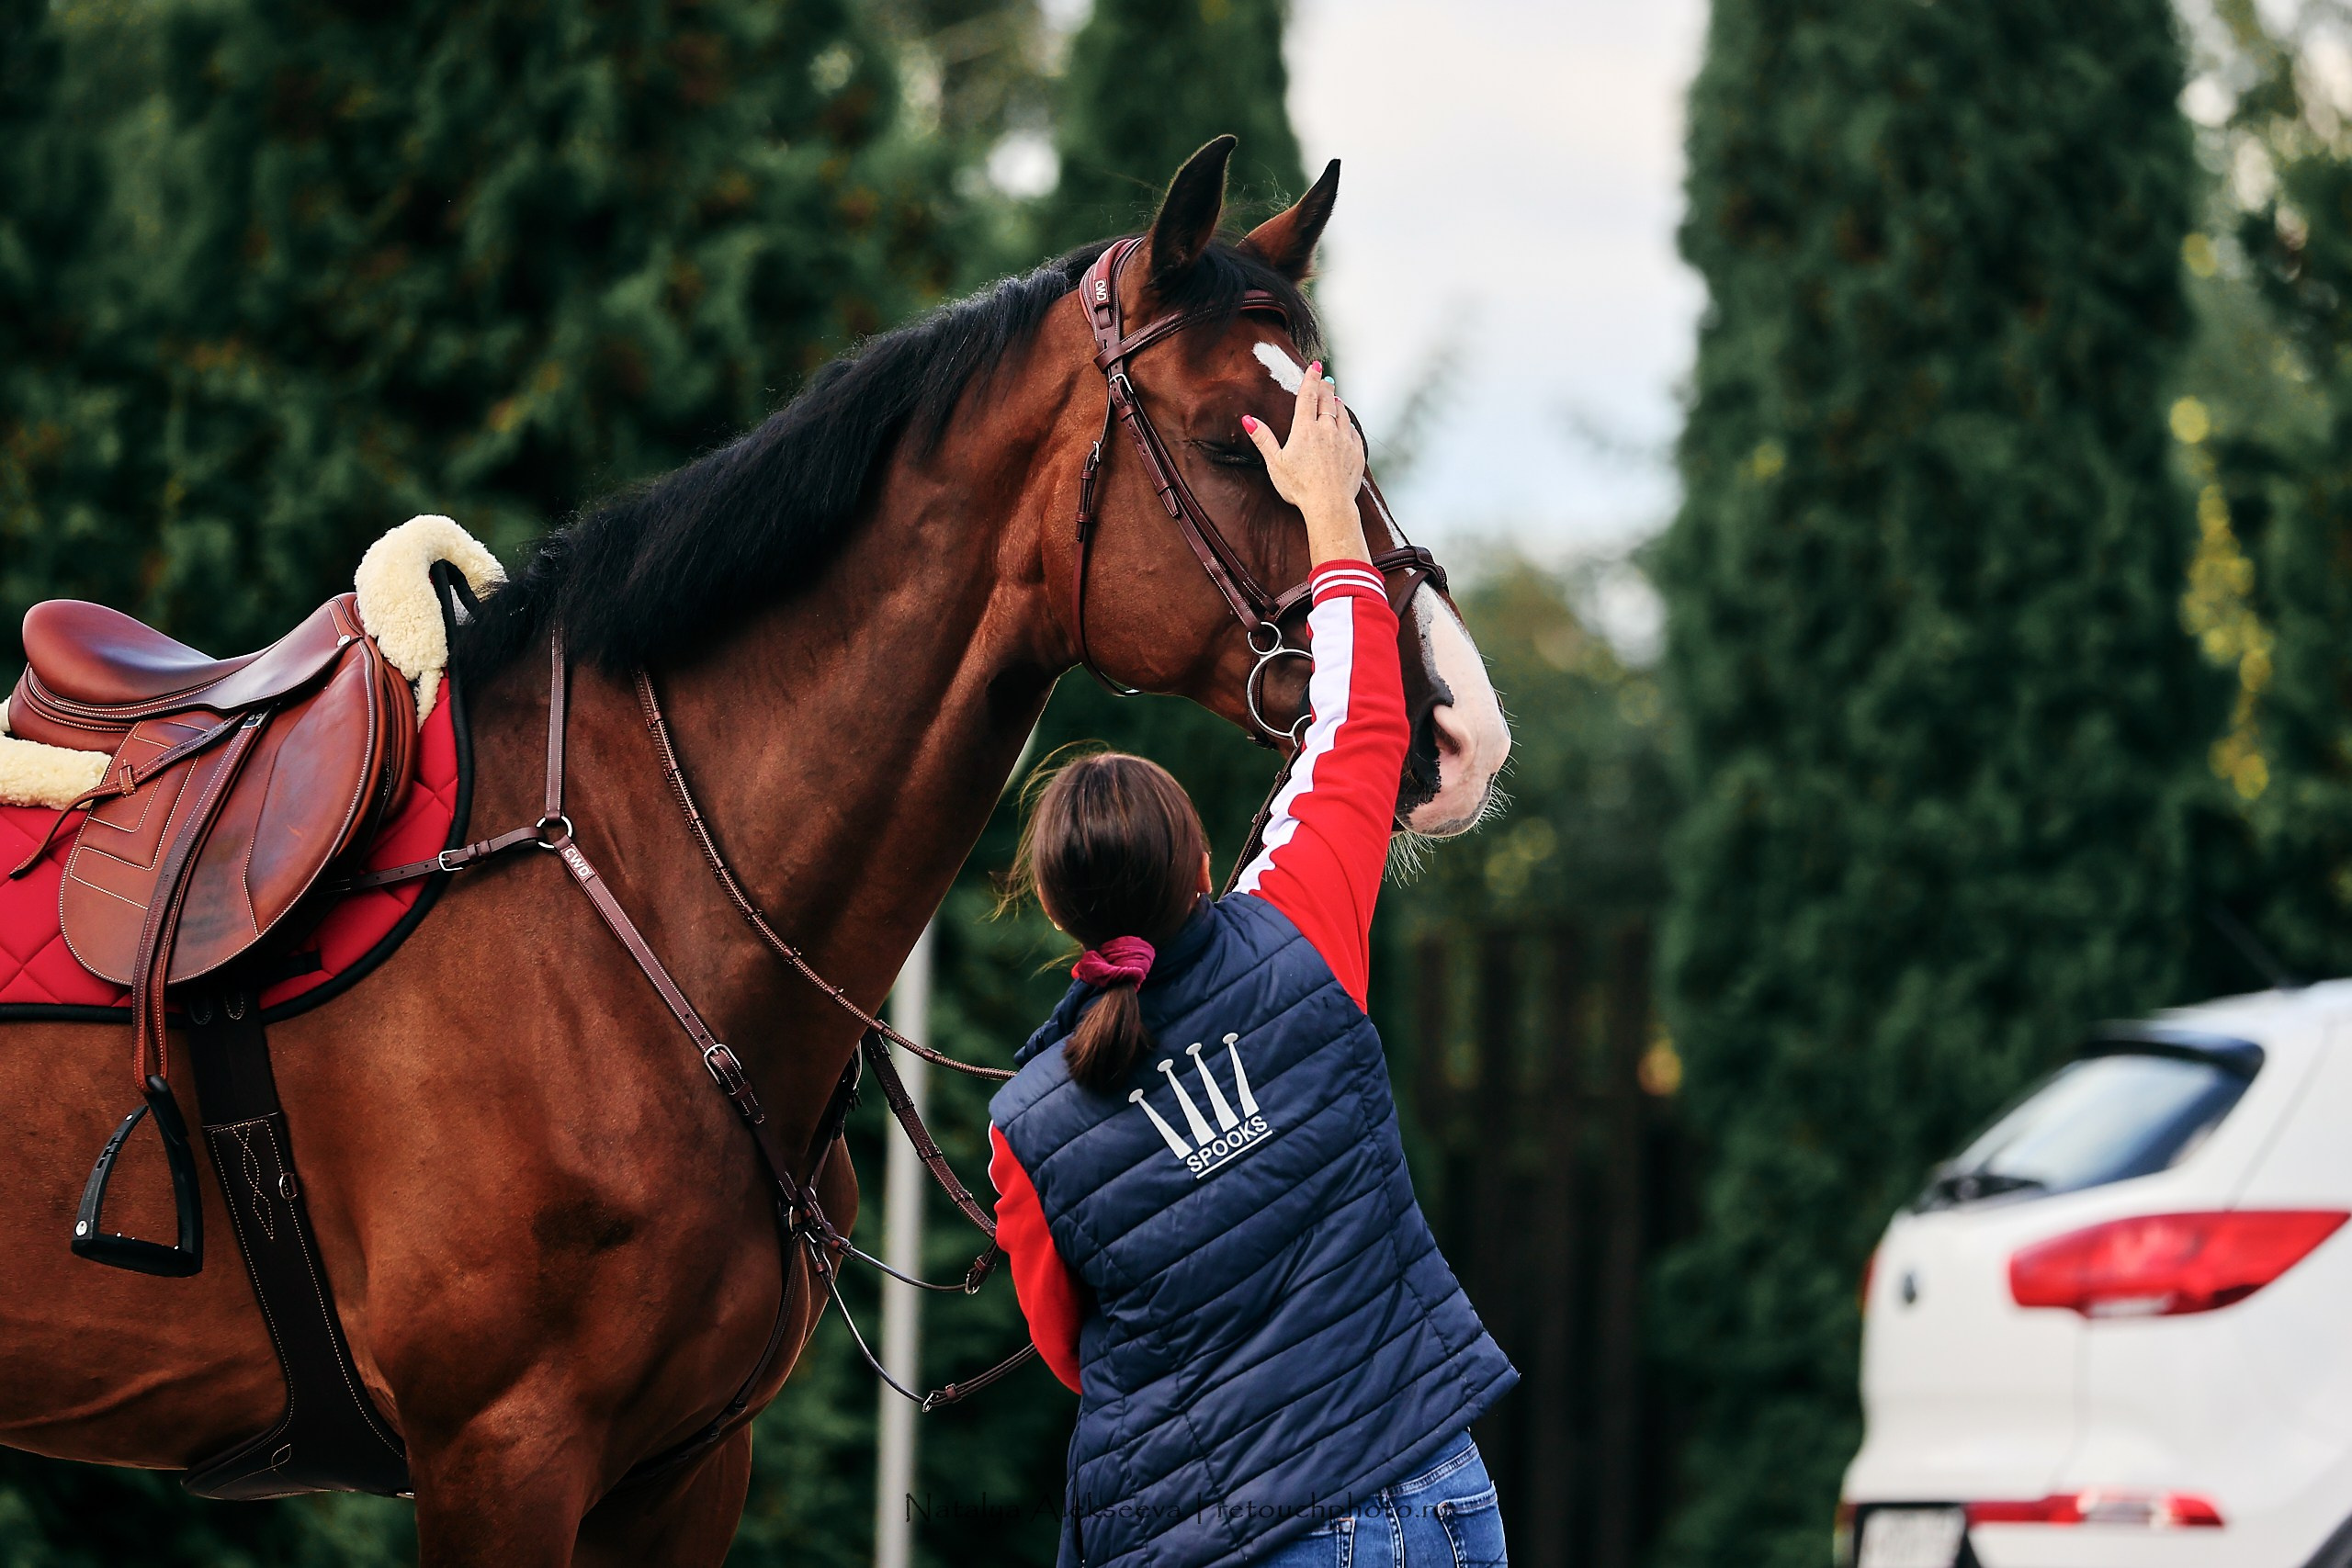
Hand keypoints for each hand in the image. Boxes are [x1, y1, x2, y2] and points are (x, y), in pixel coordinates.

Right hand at [1242, 360, 1369, 566]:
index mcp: (1305, 429)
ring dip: (1338, 404)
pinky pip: (1353, 432)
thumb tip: (1248, 419)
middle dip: (1326, 388)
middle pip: (1327, 401)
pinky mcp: (1356, 453)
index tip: (1315, 366)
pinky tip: (1347, 425)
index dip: (1311, 379)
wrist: (1329, 505)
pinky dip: (1349, 424)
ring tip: (1336, 399)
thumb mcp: (1275, 463)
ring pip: (1343, 415)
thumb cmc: (1299, 487)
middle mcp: (1327, 430)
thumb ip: (1263, 439)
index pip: (1308, 396)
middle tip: (1326, 378)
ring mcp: (1344, 440)